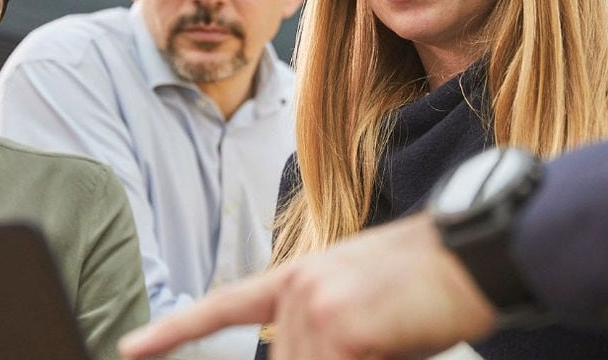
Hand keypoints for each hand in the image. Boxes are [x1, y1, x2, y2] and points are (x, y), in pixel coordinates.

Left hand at [117, 214, 497, 358]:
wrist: (476, 257)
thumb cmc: (431, 288)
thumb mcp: (366, 312)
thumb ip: (325, 339)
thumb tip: (310, 357)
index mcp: (300, 277)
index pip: (225, 306)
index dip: (174, 330)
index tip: (131, 347)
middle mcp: (296, 288)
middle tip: (375, 344)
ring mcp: (311, 306)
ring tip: (388, 339)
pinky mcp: (335, 326)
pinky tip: (387, 345)